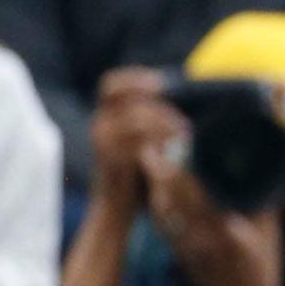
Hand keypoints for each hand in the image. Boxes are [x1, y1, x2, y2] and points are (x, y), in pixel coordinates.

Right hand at [87, 67, 187, 212]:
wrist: (115, 207)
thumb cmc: (133, 172)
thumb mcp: (138, 139)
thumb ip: (147, 119)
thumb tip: (172, 94)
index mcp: (104, 117)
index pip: (110, 85)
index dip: (134, 78)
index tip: (161, 82)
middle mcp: (99, 126)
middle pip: (127, 99)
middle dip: (158, 106)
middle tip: (182, 121)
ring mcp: (103, 143)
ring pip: (135, 119)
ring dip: (164, 123)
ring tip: (185, 133)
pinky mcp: (112, 161)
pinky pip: (137, 143)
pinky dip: (160, 142)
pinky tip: (176, 148)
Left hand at [147, 155, 284, 285]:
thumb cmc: (264, 268)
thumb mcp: (269, 233)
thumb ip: (262, 202)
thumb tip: (259, 167)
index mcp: (228, 232)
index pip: (199, 193)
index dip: (184, 170)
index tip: (178, 146)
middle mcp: (204, 240)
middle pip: (175, 200)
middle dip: (161, 173)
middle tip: (152, 149)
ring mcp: (189, 250)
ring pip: (165, 213)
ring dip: (156, 187)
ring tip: (151, 163)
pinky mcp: (181, 257)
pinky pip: (165, 227)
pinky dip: (159, 207)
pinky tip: (157, 193)